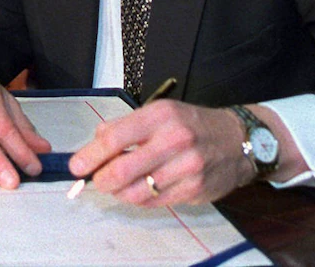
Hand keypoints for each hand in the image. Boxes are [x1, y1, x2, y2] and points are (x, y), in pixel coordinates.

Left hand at [69, 100, 300, 205]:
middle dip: (101, 180)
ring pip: (136, 192)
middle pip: (122, 169)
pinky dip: (140, 198)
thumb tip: (95, 143)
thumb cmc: (193, 124)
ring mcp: (186, 168)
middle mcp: (174, 140)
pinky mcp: (194, 190)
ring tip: (118, 186)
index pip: (115, 137)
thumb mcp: (160, 113)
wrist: (238, 140)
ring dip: (119, 192)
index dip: (90, 155)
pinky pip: (154, 202)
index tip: (76, 166)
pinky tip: (141, 189)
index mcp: (161, 115)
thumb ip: (126, 126)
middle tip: (95, 181)